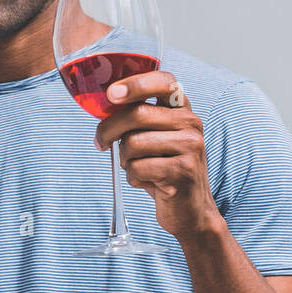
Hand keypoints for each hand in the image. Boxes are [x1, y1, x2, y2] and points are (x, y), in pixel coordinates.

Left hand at [93, 69, 222, 241]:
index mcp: (182, 109)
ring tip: (137, 167)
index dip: (135, 83)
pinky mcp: (183, 171)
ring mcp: (190, 147)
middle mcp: (191, 123)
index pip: (162, 82)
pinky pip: (137, 168)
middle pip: (136, 114)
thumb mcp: (155, 138)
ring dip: (124, 159)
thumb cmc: (164, 169)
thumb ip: (137, 118)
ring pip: (133, 143)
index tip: (110, 94)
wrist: (190, 210)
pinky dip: (132, 178)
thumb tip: (101, 104)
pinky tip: (146, 182)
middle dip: (108, 130)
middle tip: (100, 143)